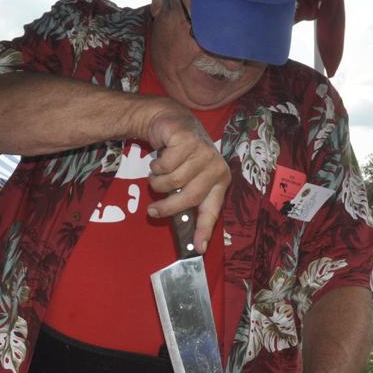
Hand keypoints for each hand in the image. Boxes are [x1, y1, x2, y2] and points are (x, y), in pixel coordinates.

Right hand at [143, 103, 230, 253]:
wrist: (172, 124)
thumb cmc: (180, 157)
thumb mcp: (188, 180)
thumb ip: (188, 202)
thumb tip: (191, 237)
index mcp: (220, 181)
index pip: (211, 210)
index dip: (204, 230)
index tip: (198, 248)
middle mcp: (215, 167)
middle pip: (188, 197)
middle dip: (167, 207)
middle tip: (152, 211)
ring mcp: (203, 152)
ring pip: (173, 180)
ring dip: (158, 181)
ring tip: (158, 174)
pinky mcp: (188, 140)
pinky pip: (164, 164)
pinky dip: (156, 165)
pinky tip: (160, 158)